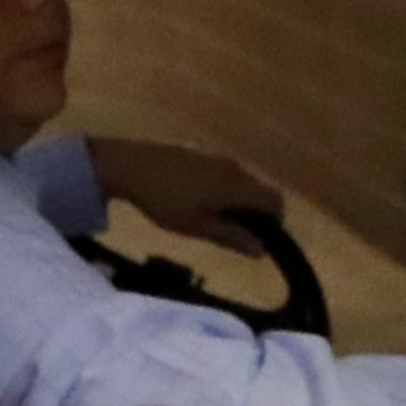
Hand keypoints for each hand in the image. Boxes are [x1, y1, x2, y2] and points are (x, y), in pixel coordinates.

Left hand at [89, 136, 282, 256]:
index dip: (275, 222)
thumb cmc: (166, 201)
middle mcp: (234, 168)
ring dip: (240, 202)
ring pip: (243, 182)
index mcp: (237, 187)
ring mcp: (217, 158)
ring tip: (215, 221)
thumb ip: (232, 237)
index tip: (260, 240)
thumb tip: (262, 250)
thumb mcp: (198, 226)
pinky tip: (200, 202)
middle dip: (257, 214)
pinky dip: (225, 190)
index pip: (275, 201)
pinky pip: (226, 174)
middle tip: (236, 236)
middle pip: (261, 191)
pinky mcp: (201, 154)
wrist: (130, 165)